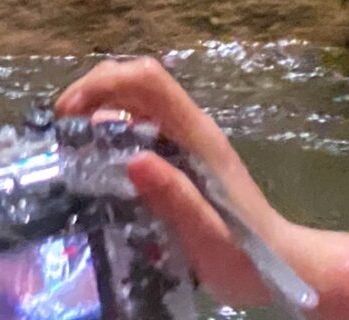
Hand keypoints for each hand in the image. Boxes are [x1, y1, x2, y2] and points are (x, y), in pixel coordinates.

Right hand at [56, 57, 297, 305]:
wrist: (284, 269)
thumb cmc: (247, 255)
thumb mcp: (206, 234)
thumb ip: (173, 196)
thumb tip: (132, 158)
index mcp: (196, 135)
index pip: (147, 80)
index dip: (103, 84)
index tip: (70, 114)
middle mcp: (189, 127)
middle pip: (135, 79)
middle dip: (92, 91)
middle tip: (63, 128)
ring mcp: (185, 138)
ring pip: (133, 97)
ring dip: (97, 107)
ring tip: (74, 143)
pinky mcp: (179, 154)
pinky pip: (137, 122)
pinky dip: (108, 128)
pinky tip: (98, 160)